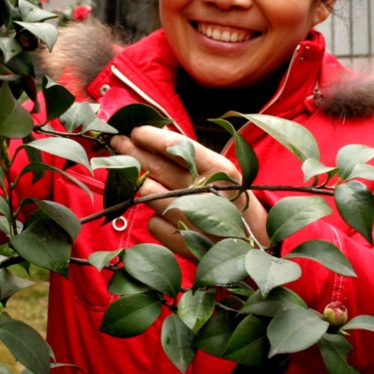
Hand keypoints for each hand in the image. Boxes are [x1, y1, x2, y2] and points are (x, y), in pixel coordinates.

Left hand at [111, 125, 267, 257]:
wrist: (255, 243)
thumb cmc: (229, 199)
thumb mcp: (217, 173)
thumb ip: (188, 157)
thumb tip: (151, 137)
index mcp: (219, 169)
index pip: (177, 146)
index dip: (151, 136)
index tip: (135, 130)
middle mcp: (208, 192)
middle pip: (158, 168)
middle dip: (132, 152)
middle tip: (117, 142)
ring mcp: (194, 219)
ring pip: (150, 195)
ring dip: (139, 184)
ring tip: (136, 176)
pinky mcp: (184, 243)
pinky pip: (153, 223)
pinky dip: (154, 218)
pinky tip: (164, 215)